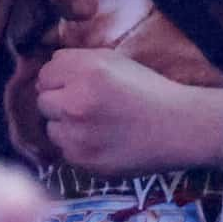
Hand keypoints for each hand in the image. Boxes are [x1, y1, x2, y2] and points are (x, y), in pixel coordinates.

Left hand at [35, 48, 222, 175]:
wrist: (179, 127)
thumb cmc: (150, 91)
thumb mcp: (116, 62)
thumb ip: (79, 62)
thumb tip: (49, 71)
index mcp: (87, 71)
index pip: (46, 72)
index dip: (62, 78)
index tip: (79, 84)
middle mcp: (75, 101)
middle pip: (43, 99)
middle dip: (61, 101)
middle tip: (87, 105)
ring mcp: (76, 134)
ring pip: (50, 127)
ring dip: (66, 125)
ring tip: (96, 124)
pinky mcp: (81, 160)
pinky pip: (64, 150)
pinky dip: (78, 146)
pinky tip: (102, 140)